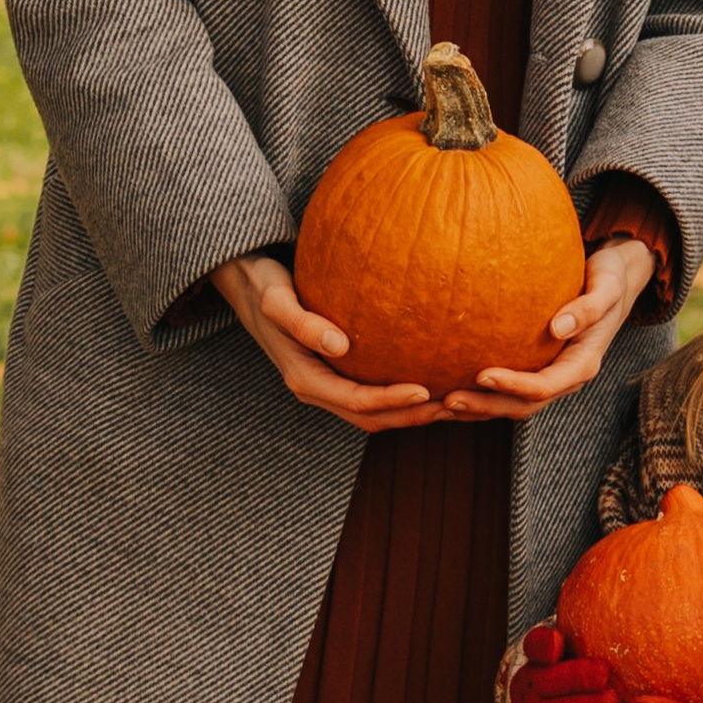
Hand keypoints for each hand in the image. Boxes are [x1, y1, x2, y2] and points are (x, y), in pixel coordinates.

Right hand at [213, 253, 444, 432]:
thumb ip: (303, 324)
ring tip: (452, 403)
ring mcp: (327, 385)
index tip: (426, 390)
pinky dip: (402, 396)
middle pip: (371, 417)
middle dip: (411, 417)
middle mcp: (318, 389)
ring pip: (374, 412)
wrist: (249, 285)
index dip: (392, 401)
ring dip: (411, 413)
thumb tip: (340, 346)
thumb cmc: (264, 286)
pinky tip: (431, 379)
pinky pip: (373, 393)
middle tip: (453, 407)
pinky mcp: (337, 373)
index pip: (356, 401)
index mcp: (305, 380)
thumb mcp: (276, 301)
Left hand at [448, 234, 654, 421]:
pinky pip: (505, 389)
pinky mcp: (536, 368)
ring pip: (510, 404)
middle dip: (485, 406)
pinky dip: (478, 393)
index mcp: (582, 365)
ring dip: (476, 408)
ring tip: (438, 406)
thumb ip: (588, 308)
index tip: (482, 374)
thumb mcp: (607, 287)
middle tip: (447, 400)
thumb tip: (558, 327)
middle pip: (522, 405)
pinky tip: (448, 387)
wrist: (615, 281)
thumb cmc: (610, 278)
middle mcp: (565, 378)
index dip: (513, 385)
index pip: (544, 386)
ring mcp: (550, 376)